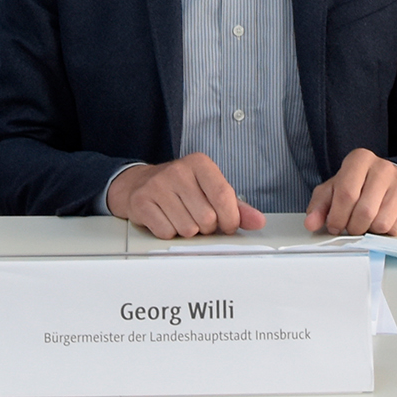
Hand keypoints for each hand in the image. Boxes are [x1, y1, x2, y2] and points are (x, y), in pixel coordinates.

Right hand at [107, 154, 265, 239]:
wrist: (138, 184)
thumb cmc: (180, 188)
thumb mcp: (209, 190)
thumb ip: (236, 207)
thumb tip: (258, 221)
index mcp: (200, 163)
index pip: (223, 195)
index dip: (229, 218)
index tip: (228, 225)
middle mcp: (178, 170)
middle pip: (207, 218)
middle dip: (206, 227)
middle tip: (198, 219)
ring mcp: (157, 185)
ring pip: (187, 229)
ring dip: (188, 231)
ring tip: (181, 217)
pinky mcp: (142, 202)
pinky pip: (166, 232)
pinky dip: (169, 233)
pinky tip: (165, 219)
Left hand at [305, 148, 396, 236]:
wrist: (388, 178)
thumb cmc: (358, 185)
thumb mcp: (333, 190)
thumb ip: (319, 206)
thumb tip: (311, 223)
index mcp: (360, 159)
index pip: (346, 194)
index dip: (337, 217)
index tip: (334, 225)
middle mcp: (383, 167)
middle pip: (365, 211)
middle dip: (353, 227)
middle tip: (351, 226)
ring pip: (382, 222)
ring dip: (370, 230)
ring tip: (367, 222)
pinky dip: (386, 232)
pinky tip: (382, 220)